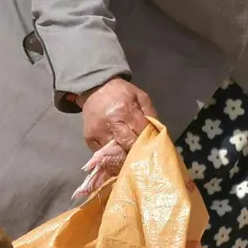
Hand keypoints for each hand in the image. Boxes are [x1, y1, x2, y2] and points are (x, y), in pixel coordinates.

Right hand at [71, 78, 154, 199]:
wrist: (95, 89)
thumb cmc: (121, 93)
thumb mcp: (140, 96)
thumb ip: (150, 114)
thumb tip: (158, 133)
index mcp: (125, 110)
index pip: (141, 133)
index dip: (149, 141)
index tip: (154, 147)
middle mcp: (110, 123)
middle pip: (128, 146)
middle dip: (138, 152)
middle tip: (144, 156)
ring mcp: (98, 133)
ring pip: (116, 154)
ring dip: (125, 157)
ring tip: (132, 158)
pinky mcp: (89, 139)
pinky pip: (103, 154)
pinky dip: (112, 156)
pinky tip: (119, 154)